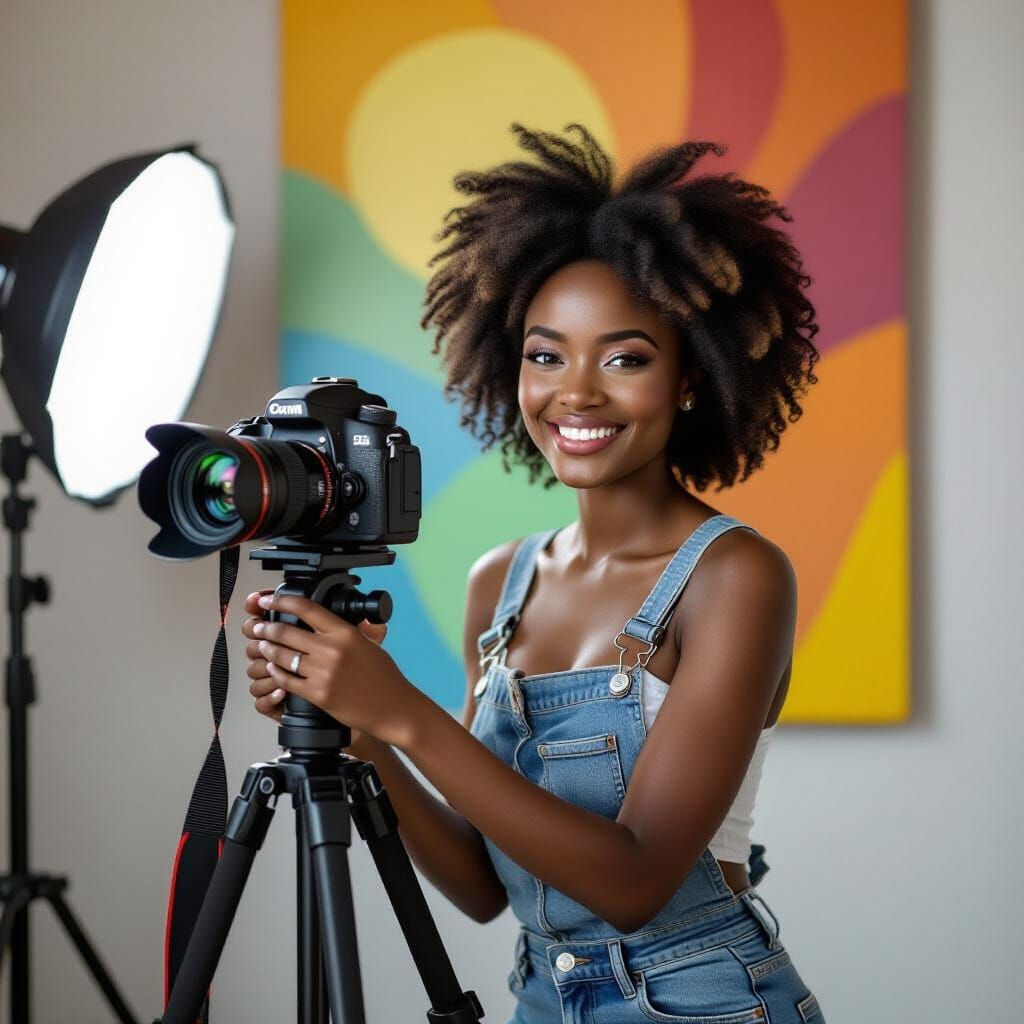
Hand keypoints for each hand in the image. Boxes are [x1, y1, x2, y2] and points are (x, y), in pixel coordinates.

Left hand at [240, 592, 416, 747]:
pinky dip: (276, 673)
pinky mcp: (318, 694)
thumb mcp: (369, 644)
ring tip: (262, 646)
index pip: (306, 608)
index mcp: (345, 633)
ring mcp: (324, 673)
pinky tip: (273, 669)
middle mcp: (333, 650)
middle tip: (259, 626)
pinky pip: (287, 680)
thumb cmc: (384, 678)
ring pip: (283, 656)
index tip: (269, 599)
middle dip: (267, 628)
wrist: (392, 707)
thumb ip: (350, 630)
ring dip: (267, 649)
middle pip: (287, 632)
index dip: (282, 601)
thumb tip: (335, 618)